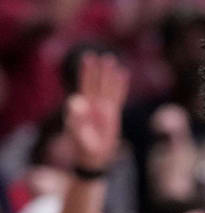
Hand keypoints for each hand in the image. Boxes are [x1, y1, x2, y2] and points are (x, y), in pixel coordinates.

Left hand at [65, 52, 129, 170]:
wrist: (93, 158)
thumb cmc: (83, 148)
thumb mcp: (78, 134)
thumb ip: (76, 118)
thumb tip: (74, 100)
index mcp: (83, 108)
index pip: (85, 86)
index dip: (86, 72)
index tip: (87, 59)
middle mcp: (92, 105)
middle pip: (96, 83)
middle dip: (98, 69)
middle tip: (101, 55)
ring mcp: (103, 108)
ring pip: (107, 87)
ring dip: (109, 74)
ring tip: (112, 59)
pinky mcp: (113, 113)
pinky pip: (118, 96)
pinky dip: (120, 85)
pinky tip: (123, 74)